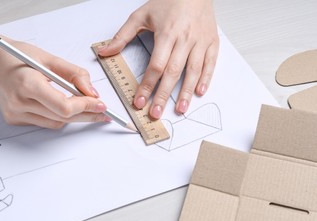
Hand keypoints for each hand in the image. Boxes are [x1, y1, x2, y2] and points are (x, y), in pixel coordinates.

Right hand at [0, 40, 109, 128]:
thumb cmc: (20, 56)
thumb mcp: (50, 58)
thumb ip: (74, 74)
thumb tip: (93, 93)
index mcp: (27, 83)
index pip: (63, 106)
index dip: (85, 107)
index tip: (101, 104)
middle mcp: (19, 102)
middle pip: (62, 117)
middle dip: (86, 114)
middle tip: (103, 112)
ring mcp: (15, 113)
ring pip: (56, 123)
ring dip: (74, 117)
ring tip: (86, 108)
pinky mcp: (14, 119)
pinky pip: (45, 123)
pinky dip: (58, 116)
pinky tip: (62, 106)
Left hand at [98, 0, 218, 118]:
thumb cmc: (169, 2)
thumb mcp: (141, 15)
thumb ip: (122, 36)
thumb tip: (104, 52)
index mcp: (167, 33)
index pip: (155, 66)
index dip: (146, 86)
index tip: (139, 101)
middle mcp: (185, 39)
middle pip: (172, 72)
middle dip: (163, 95)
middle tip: (156, 113)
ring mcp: (200, 41)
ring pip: (193, 71)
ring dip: (186, 92)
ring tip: (180, 109)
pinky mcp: (211, 43)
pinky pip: (210, 64)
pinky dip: (206, 79)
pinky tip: (199, 92)